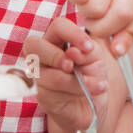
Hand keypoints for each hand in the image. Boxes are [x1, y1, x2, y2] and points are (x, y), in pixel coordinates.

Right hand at [23, 16, 114, 132]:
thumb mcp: (96, 59)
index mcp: (57, 40)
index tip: (89, 47)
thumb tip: (72, 52)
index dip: (72, 33)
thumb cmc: (91, 76)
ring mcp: (39, 77)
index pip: (58, 27)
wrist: (93, 105)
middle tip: (73, 66)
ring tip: (99, 84)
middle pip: (33, 45)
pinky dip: (77, 91)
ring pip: (49, 75)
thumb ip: (86, 51)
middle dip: (55, 55)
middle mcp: (42, 56)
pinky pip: (53, 93)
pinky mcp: (42, 97)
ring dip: (77, 81)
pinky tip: (94, 91)